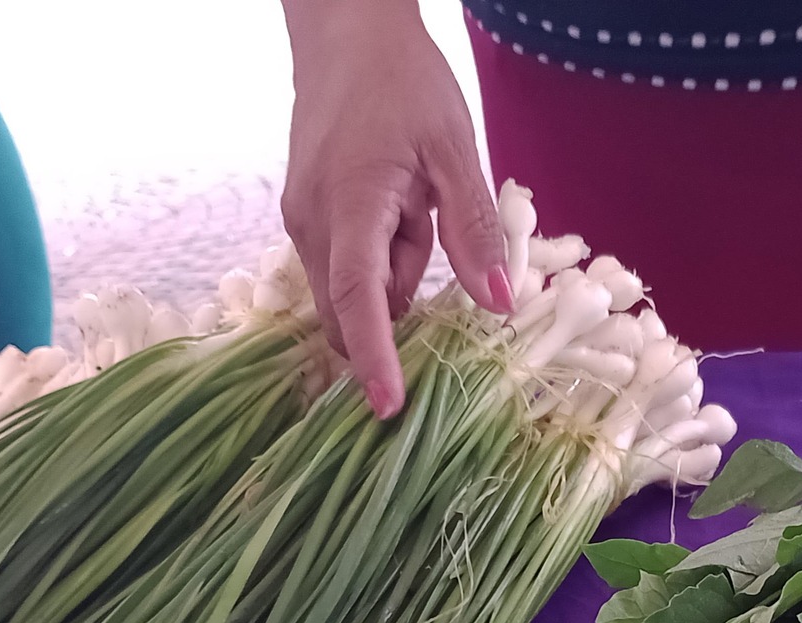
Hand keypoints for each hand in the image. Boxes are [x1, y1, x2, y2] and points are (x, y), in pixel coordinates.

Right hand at [281, 0, 511, 416]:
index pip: (358, 297)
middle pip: (350, 307)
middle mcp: (312, 221)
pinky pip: (348, 266)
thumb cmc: (404, 84)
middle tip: (429, 251)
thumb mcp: (455, 150)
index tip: (389, 406)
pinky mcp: (307, 218)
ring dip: (393, 275)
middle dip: (393, 314)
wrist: (345, 34)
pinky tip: (400, 210)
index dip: (374, 357)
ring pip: (352, 289)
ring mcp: (303, 221)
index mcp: (350, 202)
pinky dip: (380, 258)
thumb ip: (474, 229)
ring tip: (415, 205)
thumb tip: (498, 305)